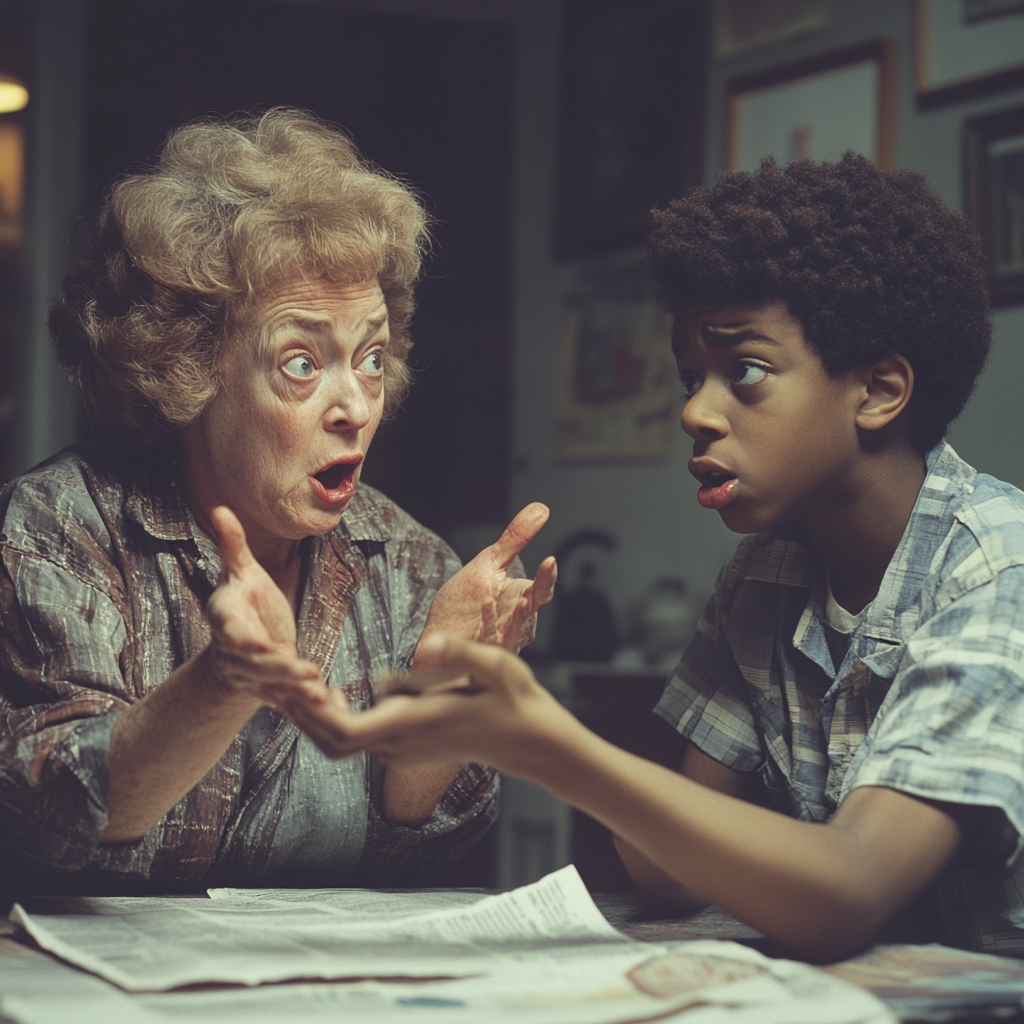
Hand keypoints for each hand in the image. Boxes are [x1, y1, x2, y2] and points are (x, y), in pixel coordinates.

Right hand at [204, 506, 323, 707]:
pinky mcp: (268, 687)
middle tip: (304, 670)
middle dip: (279, 670)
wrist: (234, 646)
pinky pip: (283, 697)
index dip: (247, 642)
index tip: (267, 647)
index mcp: (226, 619)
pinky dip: (300, 702)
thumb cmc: (243, 602)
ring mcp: (249, 672)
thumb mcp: (240, 573)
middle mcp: (234, 650)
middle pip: (255, 663)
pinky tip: (323, 701)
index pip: (232, 632)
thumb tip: (221, 508)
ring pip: (270, 684)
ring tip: (316, 690)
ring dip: (293, 689)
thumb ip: (232, 546)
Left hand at [283, 636, 575, 773]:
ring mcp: (402, 748)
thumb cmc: (517, 701)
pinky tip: (331, 690)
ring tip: (297, 679)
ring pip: (340, 744)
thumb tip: (428, 643)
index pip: (342, 734)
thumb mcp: (497, 667)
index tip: (295, 683)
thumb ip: (460, 655)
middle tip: (280, 676)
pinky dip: (336, 718)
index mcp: (412, 724)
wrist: (532, 741)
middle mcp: (400, 743)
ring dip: (315, 717)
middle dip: (301, 715)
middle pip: (330, 743)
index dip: (311, 713)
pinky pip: (357, 739)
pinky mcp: (406, 744)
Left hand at [416, 503, 556, 659]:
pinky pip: (489, 639)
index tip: (550, 560)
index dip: (547, 577)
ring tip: (523, 600)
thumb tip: (541, 509)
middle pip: (531, 612)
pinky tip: (486, 603)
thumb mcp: (489, 563)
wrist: (437, 634)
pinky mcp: (479, 653)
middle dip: (535, 600)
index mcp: (520, 599)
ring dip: (520, 617)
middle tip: (537, 588)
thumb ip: (515, 539)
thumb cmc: (464, 601)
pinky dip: (490, 623)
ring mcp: (500, 641)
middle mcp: (516, 623)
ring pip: (517, 631)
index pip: (541, 589)